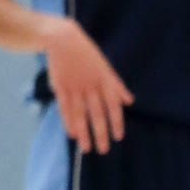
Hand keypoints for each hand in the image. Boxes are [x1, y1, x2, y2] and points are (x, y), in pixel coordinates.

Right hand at [43, 18, 131, 152]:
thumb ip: (117, 86)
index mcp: (105, 81)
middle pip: (97, 113)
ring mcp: (75, 87)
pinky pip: (65, 108)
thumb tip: (129, 101)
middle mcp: (91, 86)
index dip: (116, 122)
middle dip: (101, 133)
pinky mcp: (60, 87)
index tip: (118, 137)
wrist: (63, 40)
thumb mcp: (106, 68)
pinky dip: (68, 121)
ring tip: (86, 148)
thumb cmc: (88, 55)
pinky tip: (72, 134)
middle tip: (103, 150)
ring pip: (80, 114)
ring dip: (84, 132)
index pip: (113, 105)